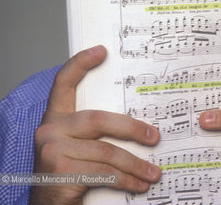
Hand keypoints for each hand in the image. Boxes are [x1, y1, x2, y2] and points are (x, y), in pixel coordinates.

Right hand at [30, 46, 160, 204]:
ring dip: (135, 164)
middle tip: (155, 137)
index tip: (101, 51)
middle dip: (132, 129)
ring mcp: (52, 150)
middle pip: (98, 120)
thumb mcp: (77, 146)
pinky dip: (127, 179)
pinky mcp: (60, 171)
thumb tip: (141, 126)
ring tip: (154, 172)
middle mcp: (50, 130)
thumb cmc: (69, 172)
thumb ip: (94, 132)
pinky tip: (140, 184)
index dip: (80, 64)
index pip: (63, 83)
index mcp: (55, 119)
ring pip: (106, 151)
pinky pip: (104, 172)